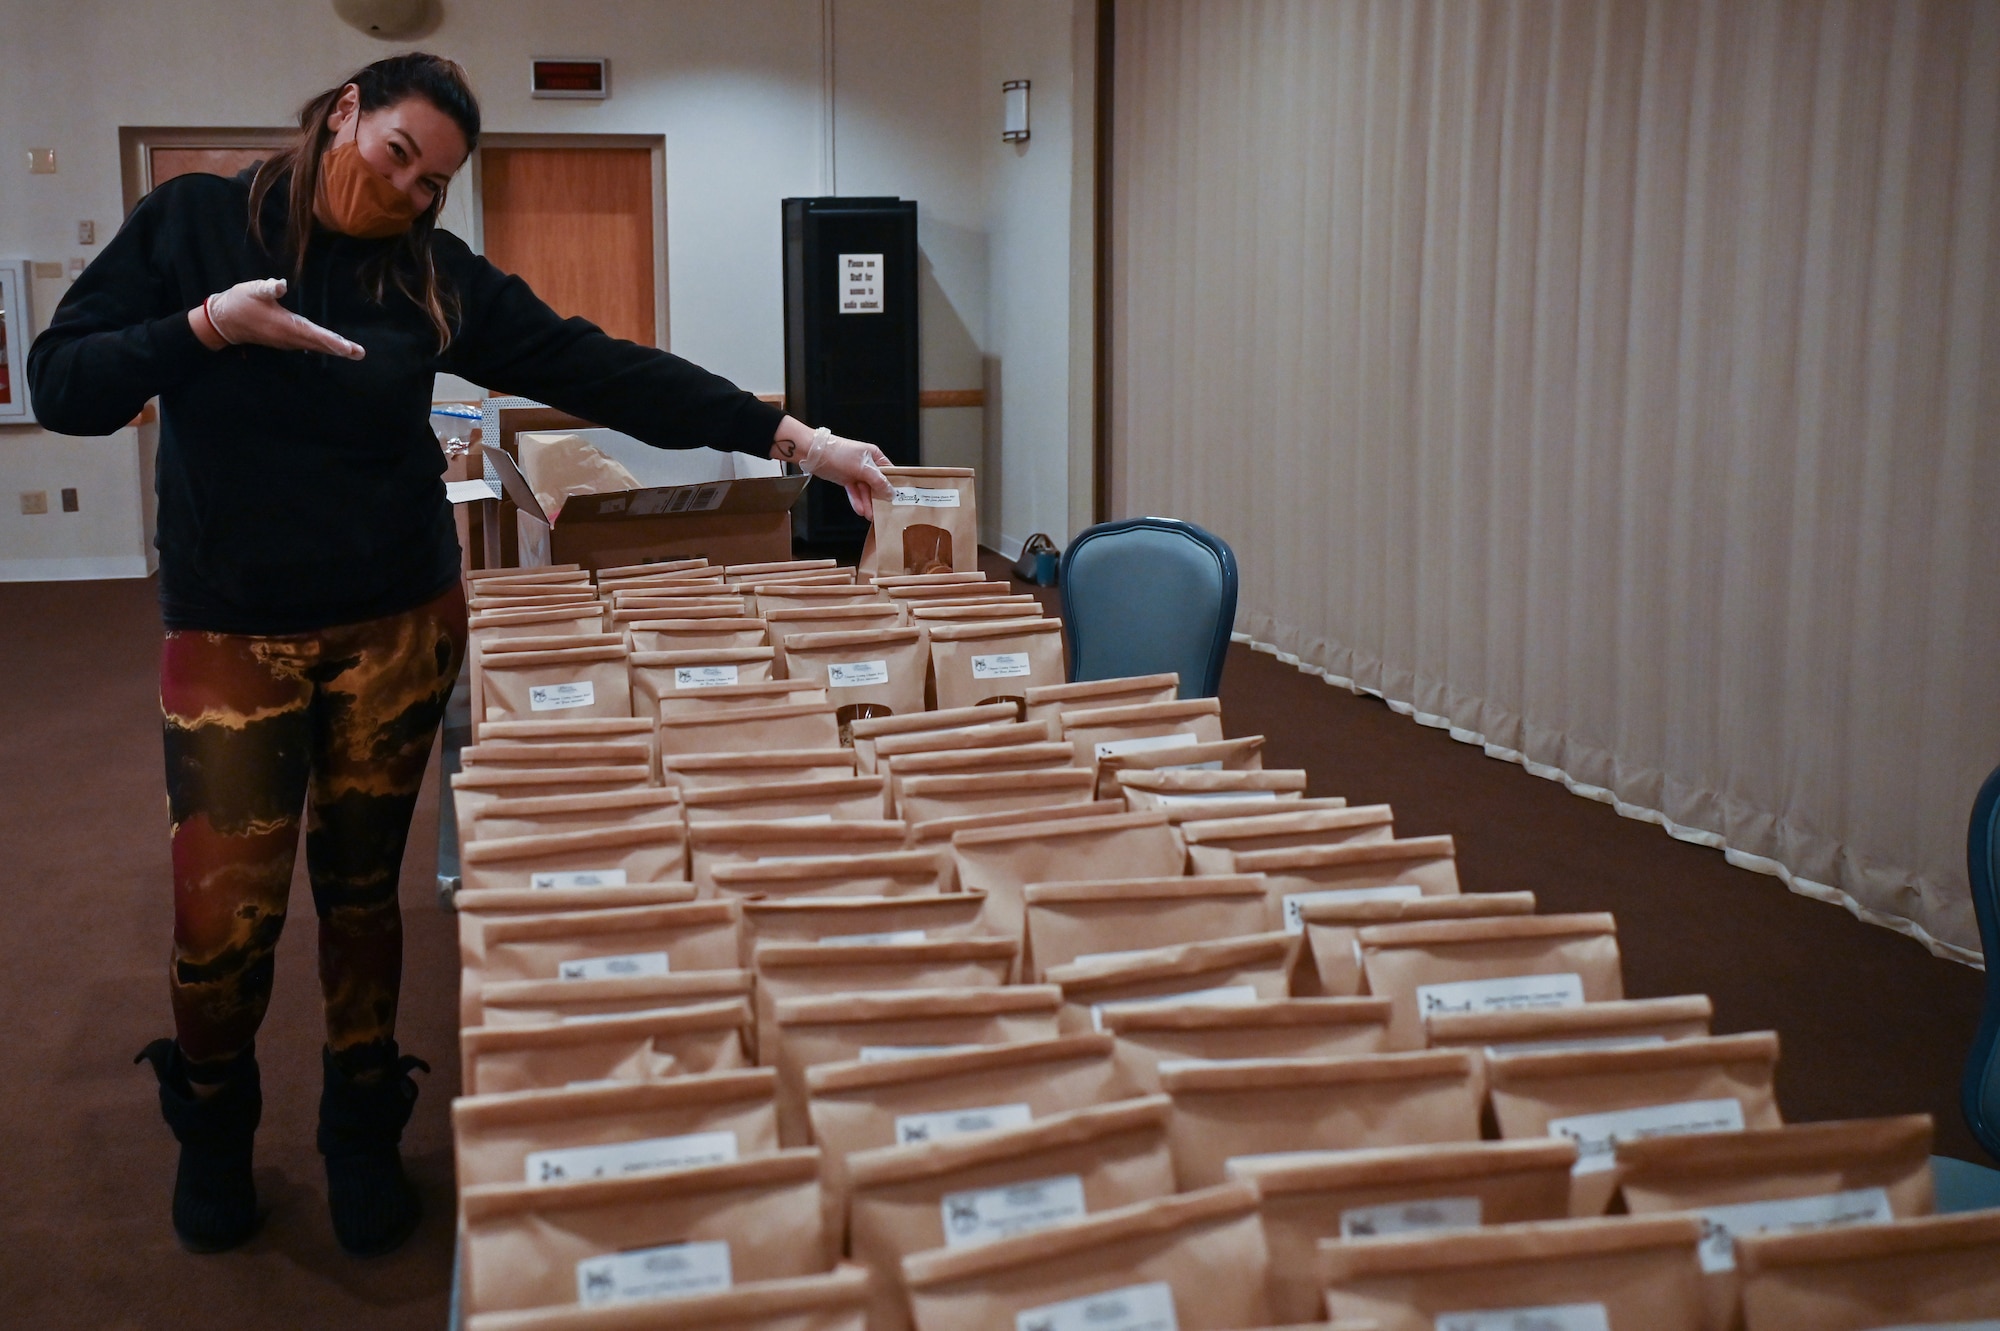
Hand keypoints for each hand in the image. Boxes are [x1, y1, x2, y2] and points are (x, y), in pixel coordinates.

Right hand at [191, 278, 364, 358]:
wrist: (223, 321)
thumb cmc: (239, 302)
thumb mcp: (252, 290)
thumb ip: (268, 287)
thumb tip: (282, 284)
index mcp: (285, 326)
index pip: (313, 334)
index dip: (331, 341)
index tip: (348, 347)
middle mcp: (289, 338)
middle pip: (319, 344)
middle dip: (340, 349)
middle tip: (359, 353)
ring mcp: (286, 341)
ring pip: (314, 346)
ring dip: (332, 348)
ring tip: (352, 351)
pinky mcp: (284, 341)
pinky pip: (307, 345)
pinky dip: (321, 346)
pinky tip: (331, 346)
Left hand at [774, 419, 891, 519]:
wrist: (814, 453)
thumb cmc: (839, 454)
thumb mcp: (863, 467)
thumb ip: (878, 481)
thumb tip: (891, 492)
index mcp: (875, 455)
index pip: (888, 472)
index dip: (892, 485)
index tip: (896, 499)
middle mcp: (867, 464)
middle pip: (877, 484)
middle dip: (878, 499)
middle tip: (881, 512)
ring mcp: (856, 472)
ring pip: (865, 490)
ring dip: (867, 502)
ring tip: (869, 515)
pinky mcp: (846, 478)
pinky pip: (854, 491)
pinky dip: (857, 500)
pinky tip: (860, 509)